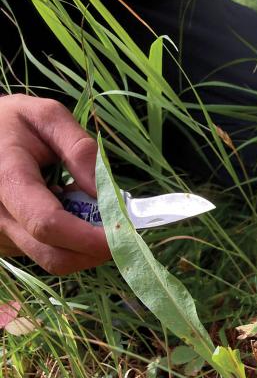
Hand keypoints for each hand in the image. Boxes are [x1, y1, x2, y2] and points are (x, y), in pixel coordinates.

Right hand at [0, 95, 109, 273]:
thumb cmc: (11, 123)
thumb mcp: (46, 117)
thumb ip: (79, 150)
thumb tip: (107, 193)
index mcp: (6, 180)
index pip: (49, 225)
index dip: (90, 239)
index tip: (124, 234)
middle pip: (55, 256)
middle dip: (96, 250)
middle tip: (119, 228)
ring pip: (53, 259)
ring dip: (83, 244)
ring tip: (82, 207)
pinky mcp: (5, 242)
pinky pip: (45, 253)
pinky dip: (68, 241)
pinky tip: (64, 212)